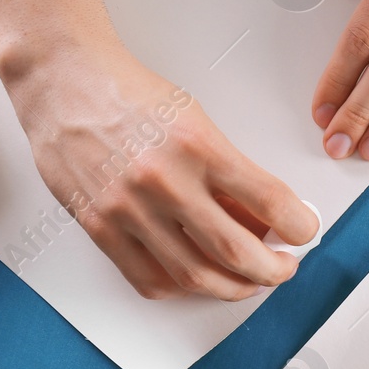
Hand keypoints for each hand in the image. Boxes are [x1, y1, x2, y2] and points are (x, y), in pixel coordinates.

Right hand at [3, 39, 318, 300]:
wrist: (64, 78)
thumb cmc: (129, 93)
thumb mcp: (194, 119)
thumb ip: (226, 171)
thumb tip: (260, 219)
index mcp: (198, 145)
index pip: (269, 200)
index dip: (299, 226)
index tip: (305, 232)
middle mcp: (164, 179)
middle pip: (236, 251)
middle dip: (273, 270)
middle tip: (284, 268)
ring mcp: (128, 207)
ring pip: (195, 276)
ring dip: (233, 288)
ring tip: (247, 281)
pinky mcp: (98, 225)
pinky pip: (148, 279)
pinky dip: (181, 289)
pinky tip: (196, 279)